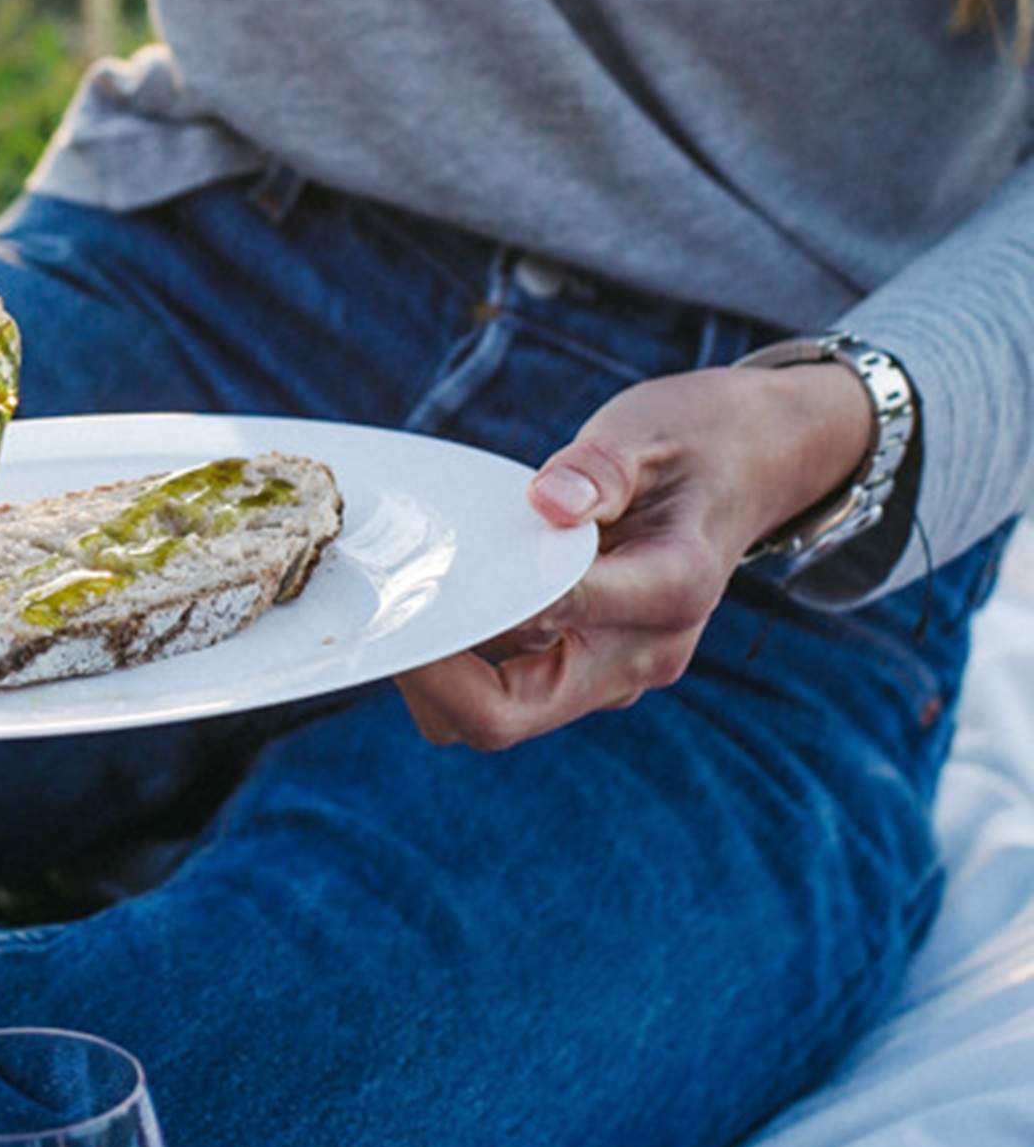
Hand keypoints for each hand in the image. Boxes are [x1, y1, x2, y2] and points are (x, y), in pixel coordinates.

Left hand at [396, 359, 874, 750]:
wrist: (758, 465)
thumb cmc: (702, 439)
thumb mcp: (651, 431)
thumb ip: (599, 470)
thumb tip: (546, 502)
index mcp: (673, 588)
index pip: (555, 615)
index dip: (477, 605)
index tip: (414, 576)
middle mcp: (644, 652)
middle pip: (509, 715)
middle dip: (434, 680)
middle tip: (388, 613)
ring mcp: (617, 668)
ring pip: (498, 715)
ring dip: (441, 675)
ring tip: (408, 598)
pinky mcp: (592, 664)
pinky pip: (510, 690)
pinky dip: (463, 661)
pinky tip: (442, 598)